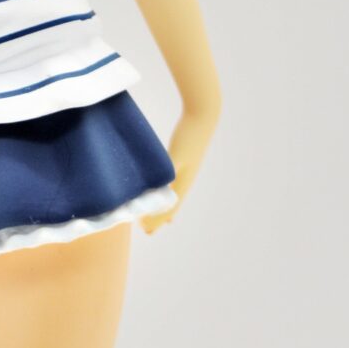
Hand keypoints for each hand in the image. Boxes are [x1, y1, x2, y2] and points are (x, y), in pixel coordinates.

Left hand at [139, 104, 218, 234]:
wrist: (203, 116)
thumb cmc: (189, 135)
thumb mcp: (176, 155)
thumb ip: (169, 171)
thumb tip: (159, 190)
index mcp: (183, 181)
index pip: (169, 207)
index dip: (157, 219)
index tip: (146, 231)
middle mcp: (185, 179)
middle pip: (171, 204)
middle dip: (159, 217)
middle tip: (147, 231)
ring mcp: (186, 170)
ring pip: (173, 195)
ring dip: (163, 206)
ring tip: (158, 218)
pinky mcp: (183, 160)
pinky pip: (173, 182)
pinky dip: (167, 191)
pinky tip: (164, 189)